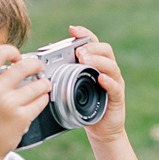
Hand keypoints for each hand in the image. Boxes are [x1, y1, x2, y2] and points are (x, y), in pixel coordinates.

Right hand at [0, 43, 49, 157]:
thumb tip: (6, 58)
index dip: (12, 51)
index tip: (18, 57)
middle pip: (25, 65)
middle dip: (37, 64)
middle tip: (39, 68)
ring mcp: (8, 104)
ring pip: (38, 84)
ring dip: (44, 84)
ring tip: (42, 87)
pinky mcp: (21, 117)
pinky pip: (41, 101)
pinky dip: (42, 99)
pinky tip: (37, 101)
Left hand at [70, 26, 127, 140]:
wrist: (99, 130)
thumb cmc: (84, 107)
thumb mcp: (71, 89)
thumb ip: (63, 76)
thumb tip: (41, 66)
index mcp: (96, 65)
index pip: (93, 44)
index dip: (84, 34)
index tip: (72, 29)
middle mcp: (107, 71)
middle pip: (105, 50)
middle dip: (91, 48)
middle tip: (78, 51)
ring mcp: (114, 83)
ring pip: (111, 66)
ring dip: (97, 61)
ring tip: (85, 60)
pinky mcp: (117, 97)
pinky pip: (115, 87)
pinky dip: (108, 81)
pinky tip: (101, 78)